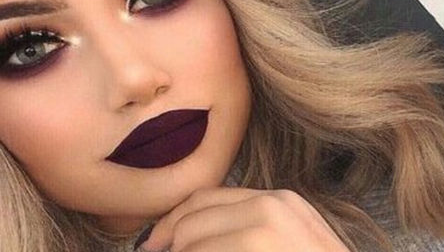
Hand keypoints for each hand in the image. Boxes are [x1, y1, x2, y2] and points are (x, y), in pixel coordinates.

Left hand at [138, 187, 350, 251]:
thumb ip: (246, 228)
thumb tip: (184, 238)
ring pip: (193, 245)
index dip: (172, 221)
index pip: (205, 197)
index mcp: (277, 200)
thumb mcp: (287, 239)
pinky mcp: (258, 248)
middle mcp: (270, 205)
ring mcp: (265, 230)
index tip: (155, 244)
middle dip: (173, 247)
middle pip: (192, 220)